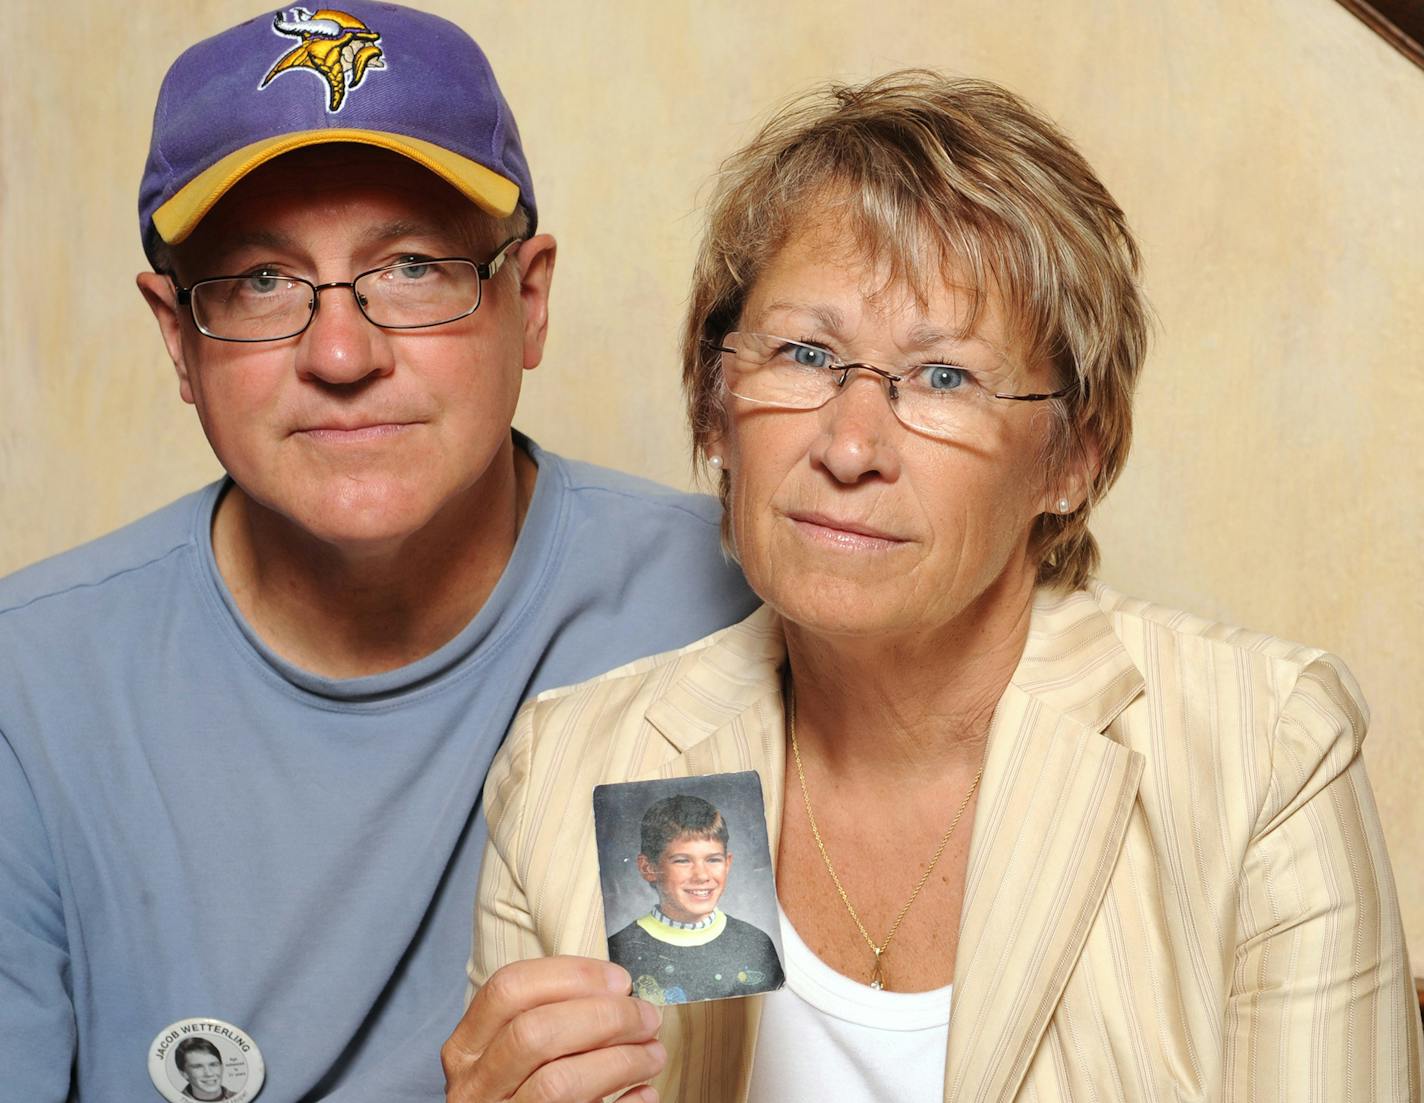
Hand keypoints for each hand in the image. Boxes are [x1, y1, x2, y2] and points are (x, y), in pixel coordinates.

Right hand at [443, 956, 665, 1102]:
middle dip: (604, 1017)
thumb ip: (551, 1017)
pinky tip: (643, 1092)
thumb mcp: (516, 1050)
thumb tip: (618, 992)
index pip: (509, 989)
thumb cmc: (524, 1088)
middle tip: (646, 1016)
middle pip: (536, 1033)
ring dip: (619, 1060)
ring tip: (653, 1053)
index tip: (619, 980)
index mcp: (467, 1046)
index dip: (571, 976)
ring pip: (558, 1082)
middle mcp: (474, 1086)